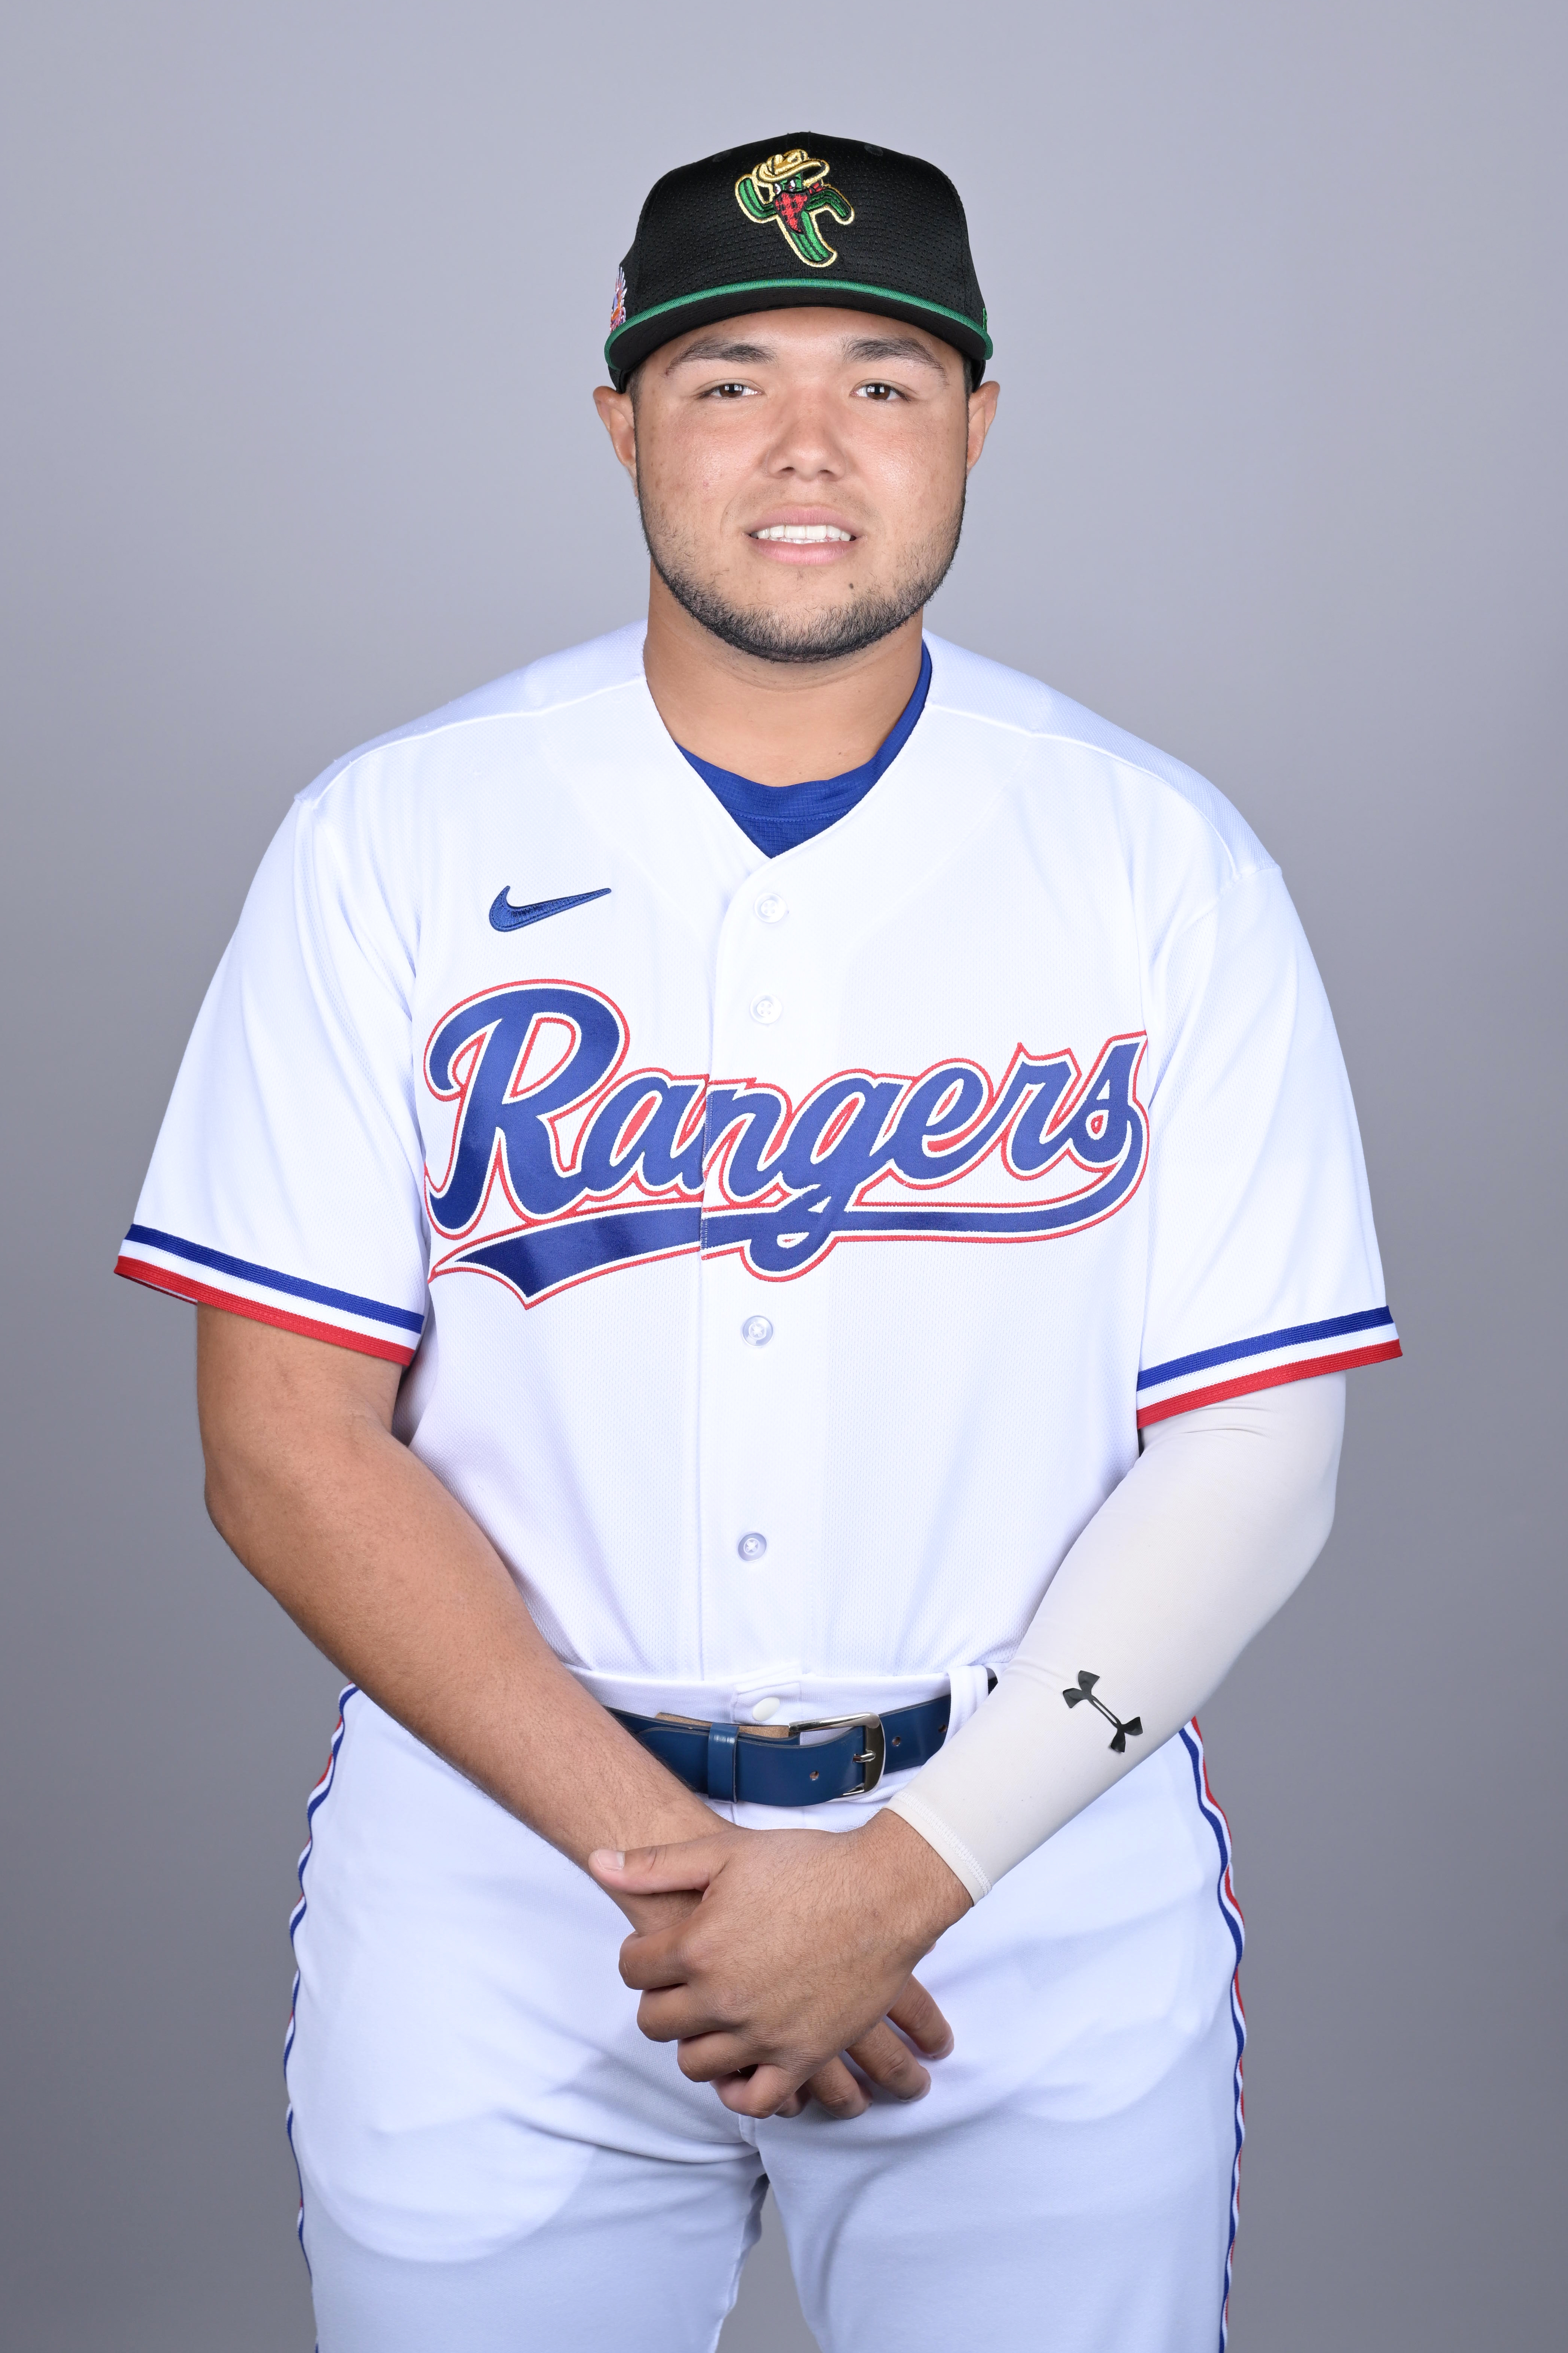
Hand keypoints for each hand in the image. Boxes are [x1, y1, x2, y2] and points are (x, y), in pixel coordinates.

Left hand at [589, 1809, 970, 2118]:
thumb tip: (597, 1861)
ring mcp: (762, 2034)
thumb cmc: (808, 1866)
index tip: (656, 1949)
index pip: (633, 1970)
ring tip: (711, 2016)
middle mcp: (722, 1999)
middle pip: (656, 2023)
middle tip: (682, 1983)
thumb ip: (656, 1863)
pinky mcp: (802, 2057)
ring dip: (695, 2042)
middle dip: (661, 2000)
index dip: (639, 1956)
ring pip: (696, 2064)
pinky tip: (740, 2065)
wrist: (884, 1892)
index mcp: (697, 1947)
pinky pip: (754, 2101)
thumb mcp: (726, 1851)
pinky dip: (739, 2090)